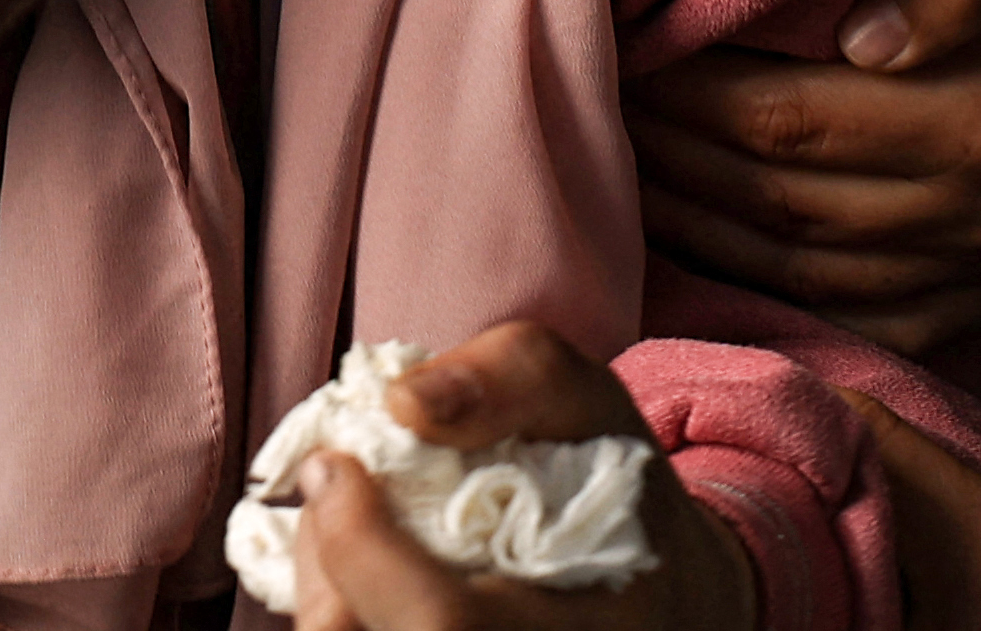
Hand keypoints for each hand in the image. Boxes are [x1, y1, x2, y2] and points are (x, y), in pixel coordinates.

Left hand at [282, 324, 755, 630]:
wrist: (653, 606)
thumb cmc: (616, 499)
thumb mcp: (593, 406)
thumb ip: (515, 374)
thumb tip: (404, 401)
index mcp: (581, 630)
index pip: (441, 623)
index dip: (363, 548)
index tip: (337, 467)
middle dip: (333, 558)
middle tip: (343, 492)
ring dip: (328, 579)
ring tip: (370, 531)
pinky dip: (338, 602)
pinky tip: (373, 572)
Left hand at [626, 0, 980, 349]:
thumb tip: (868, 33)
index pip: (791, 122)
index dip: (683, 91)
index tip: (608, 40)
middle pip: (785, 204)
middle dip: (669, 158)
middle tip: (583, 99)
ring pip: (811, 268)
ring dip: (702, 227)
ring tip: (616, 164)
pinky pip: (871, 313)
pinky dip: (778, 293)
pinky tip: (708, 247)